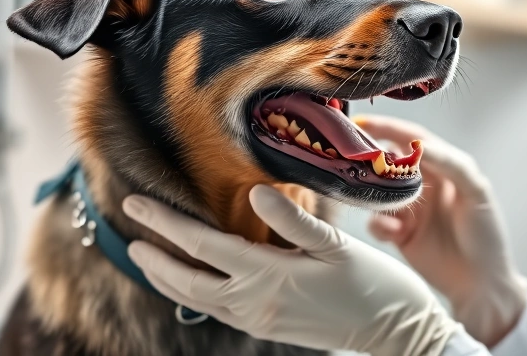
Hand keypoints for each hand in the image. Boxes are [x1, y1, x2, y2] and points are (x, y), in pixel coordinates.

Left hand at [123, 185, 457, 355]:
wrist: (396, 333)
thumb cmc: (373, 284)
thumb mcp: (337, 244)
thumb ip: (294, 219)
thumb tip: (254, 193)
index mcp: (269, 277)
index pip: (203, 246)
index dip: (166, 224)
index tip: (137, 204)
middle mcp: (254, 303)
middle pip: (186, 279)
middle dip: (154, 252)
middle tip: (130, 223)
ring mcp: (258, 320)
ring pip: (195, 299)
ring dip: (166, 276)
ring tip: (146, 254)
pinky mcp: (266, 327)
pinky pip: (216, 309)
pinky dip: (191, 292)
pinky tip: (190, 280)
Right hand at [356, 115, 526, 346]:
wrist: (481, 284)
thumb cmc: (486, 234)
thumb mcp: (476, 191)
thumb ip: (450, 163)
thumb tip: (418, 145)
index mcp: (444, 168)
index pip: (413, 139)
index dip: (389, 128)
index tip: (363, 123)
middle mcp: (425, 184)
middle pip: (390, 162)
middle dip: (372, 161)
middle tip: (355, 160)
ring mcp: (410, 209)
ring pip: (379, 191)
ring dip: (375, 194)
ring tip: (380, 202)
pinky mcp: (399, 234)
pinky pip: (377, 221)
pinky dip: (379, 223)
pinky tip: (393, 232)